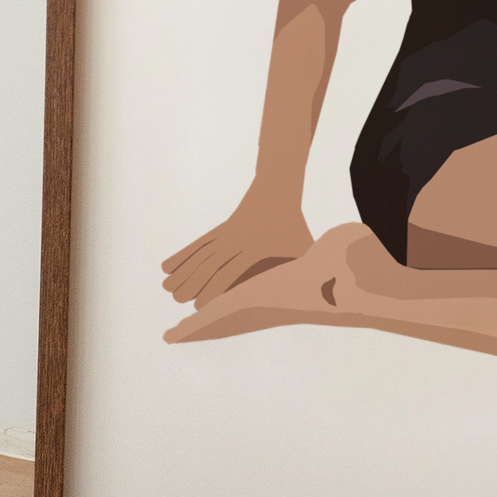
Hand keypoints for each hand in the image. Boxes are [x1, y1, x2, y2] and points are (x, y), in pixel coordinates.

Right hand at [162, 194, 313, 307]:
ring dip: (183, 271)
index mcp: (255, 249)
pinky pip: (199, 246)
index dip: (215, 289)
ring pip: (201, 255)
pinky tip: (168, 266)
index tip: (201, 306)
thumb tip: (330, 289)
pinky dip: (183, 256)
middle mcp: (236, 242)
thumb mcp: (304, 247)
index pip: (232, 271)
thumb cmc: (294, 226)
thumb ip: (312, 268)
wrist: (277, 191)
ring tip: (165, 287)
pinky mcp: (220, 232)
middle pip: (210, 264)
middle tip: (175, 299)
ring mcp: (226, 235)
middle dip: (192, 282)